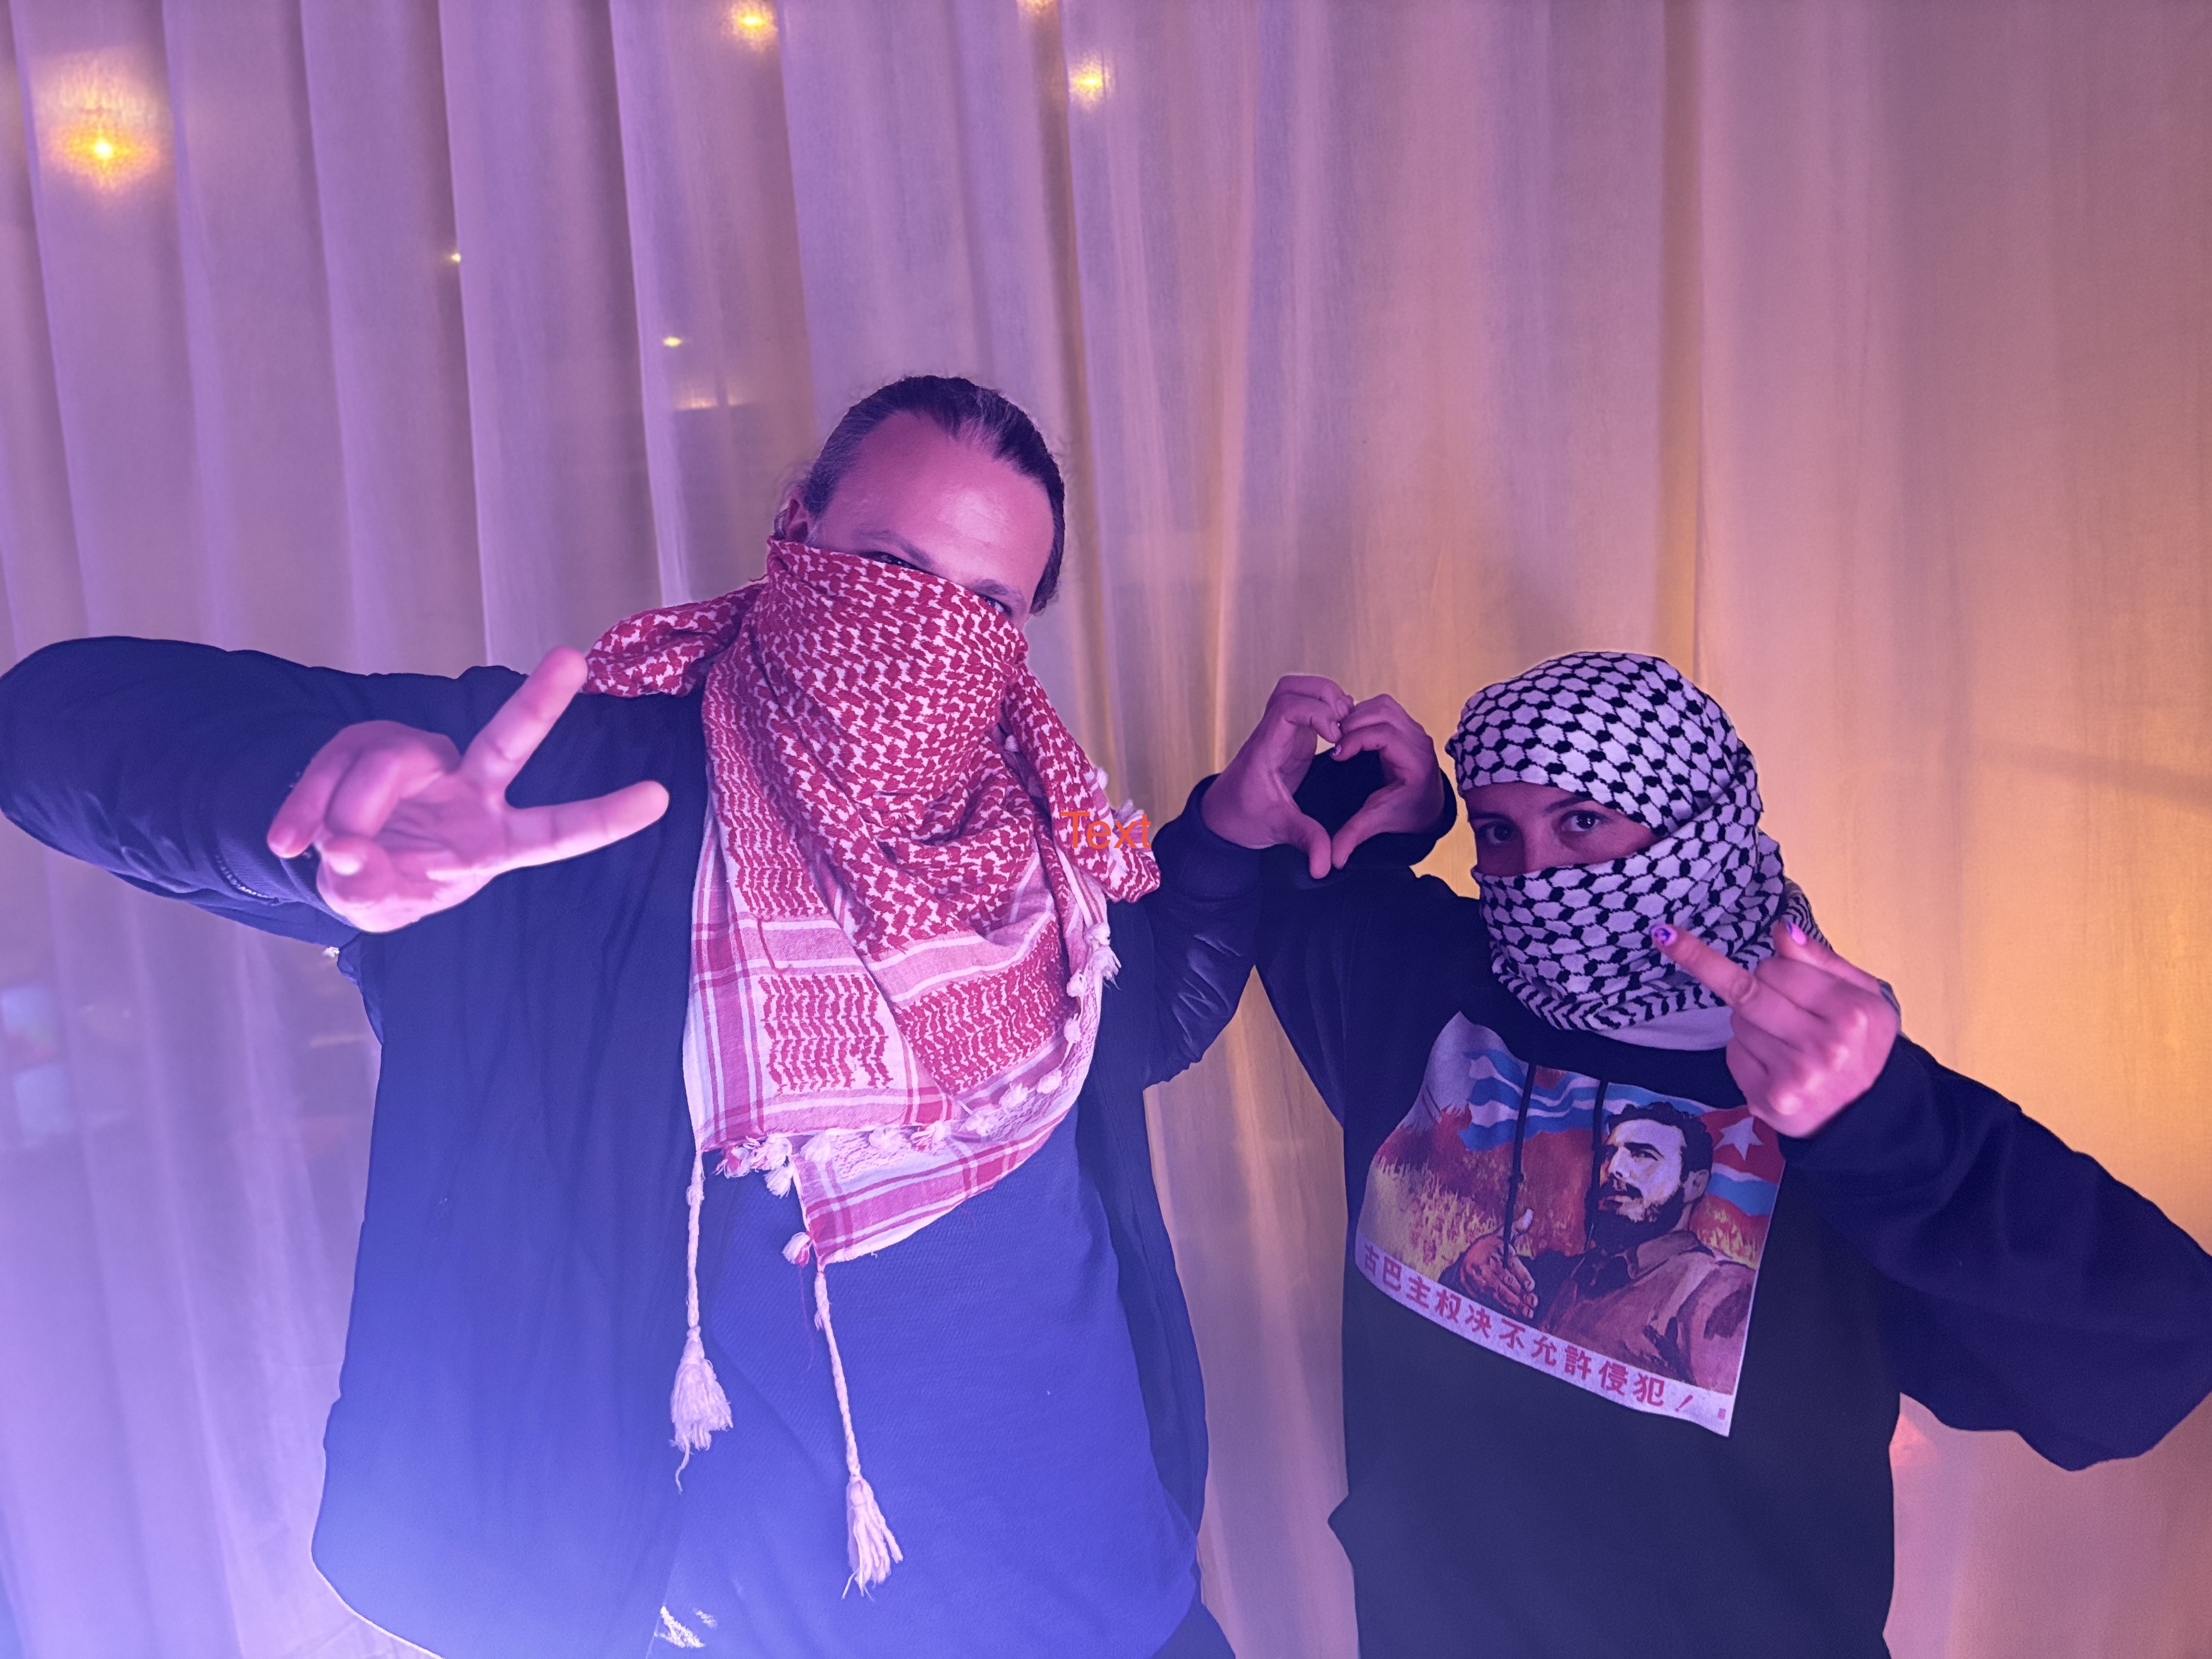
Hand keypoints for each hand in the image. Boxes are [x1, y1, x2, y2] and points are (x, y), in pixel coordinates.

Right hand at [266, 648, 670, 932]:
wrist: (337, 861)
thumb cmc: (386, 884)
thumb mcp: (379, 906)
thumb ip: (368, 889)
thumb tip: (345, 851)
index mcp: (494, 840)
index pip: (556, 832)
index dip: (605, 818)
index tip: (660, 799)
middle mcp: (472, 788)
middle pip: (508, 741)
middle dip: (539, 702)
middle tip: (572, 659)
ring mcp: (423, 761)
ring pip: (388, 765)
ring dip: (345, 813)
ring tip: (321, 853)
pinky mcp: (369, 743)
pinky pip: (333, 767)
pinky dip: (304, 808)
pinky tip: (287, 841)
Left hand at [1202, 675, 1354, 878]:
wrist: (1225, 817)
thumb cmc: (1244, 819)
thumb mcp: (1278, 830)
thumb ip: (1305, 842)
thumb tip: (1325, 867)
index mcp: (1265, 750)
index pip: (1285, 709)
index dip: (1315, 712)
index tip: (1336, 736)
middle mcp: (1269, 734)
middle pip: (1289, 687)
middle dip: (1322, 693)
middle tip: (1344, 720)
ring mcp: (1278, 732)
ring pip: (1295, 691)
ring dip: (1323, 697)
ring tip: (1345, 723)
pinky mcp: (1288, 736)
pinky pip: (1305, 706)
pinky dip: (1324, 708)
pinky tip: (1340, 730)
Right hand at [1325, 694, 1447, 869]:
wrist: (1426, 807)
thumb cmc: (1405, 812)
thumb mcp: (1378, 822)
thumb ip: (1354, 836)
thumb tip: (1333, 860)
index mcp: (1416, 763)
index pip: (1385, 735)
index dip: (1356, 740)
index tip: (1336, 754)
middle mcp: (1419, 741)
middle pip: (1383, 712)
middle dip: (1353, 723)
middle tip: (1333, 741)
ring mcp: (1414, 730)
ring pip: (1383, 705)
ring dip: (1358, 715)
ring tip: (1340, 735)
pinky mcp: (1407, 725)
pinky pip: (1383, 707)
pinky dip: (1363, 713)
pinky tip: (1350, 732)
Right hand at [1447, 1212, 1536, 1317]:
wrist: (1462, 1262)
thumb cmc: (1486, 1248)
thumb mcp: (1499, 1235)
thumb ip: (1516, 1228)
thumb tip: (1530, 1213)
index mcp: (1494, 1250)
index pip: (1510, 1264)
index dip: (1522, 1276)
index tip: (1531, 1286)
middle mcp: (1487, 1265)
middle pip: (1506, 1281)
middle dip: (1520, 1294)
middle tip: (1533, 1303)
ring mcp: (1481, 1280)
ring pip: (1500, 1293)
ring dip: (1515, 1304)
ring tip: (1528, 1312)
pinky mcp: (1477, 1291)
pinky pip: (1493, 1301)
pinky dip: (1505, 1309)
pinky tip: (1516, 1314)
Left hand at [1656, 920, 1899, 1137]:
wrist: (1871, 1114)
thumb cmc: (1863, 1044)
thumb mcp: (1863, 994)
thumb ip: (1821, 959)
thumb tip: (1781, 929)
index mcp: (1850, 1013)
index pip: (1775, 968)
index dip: (1773, 968)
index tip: (1773, 971)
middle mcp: (1823, 1047)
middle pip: (1746, 992)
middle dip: (1749, 987)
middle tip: (1770, 1000)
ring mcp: (1793, 1077)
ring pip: (1737, 1023)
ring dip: (1751, 1023)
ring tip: (1786, 1039)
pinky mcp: (1767, 1100)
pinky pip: (1732, 1054)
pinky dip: (1746, 1052)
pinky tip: (1775, 1063)